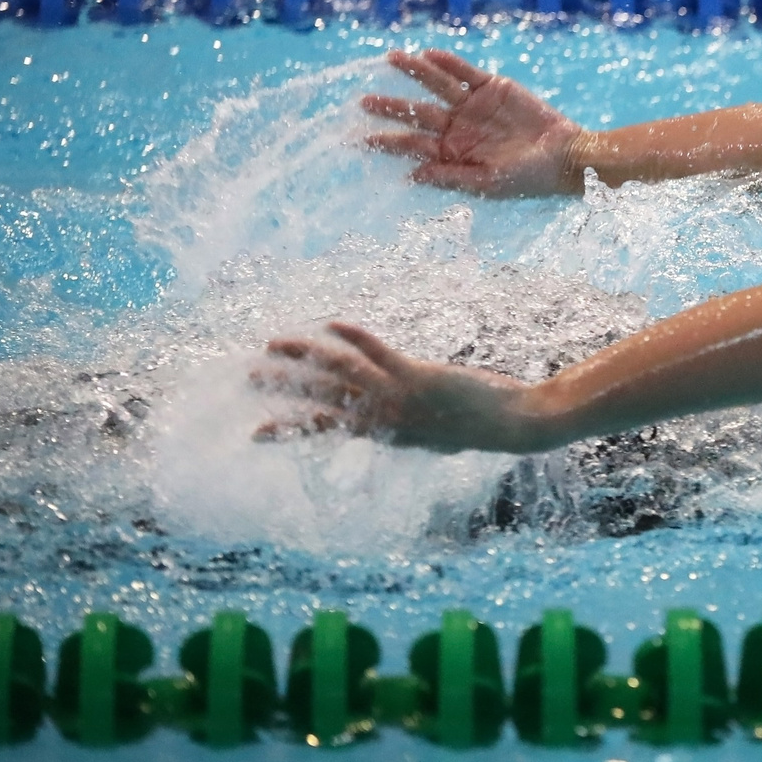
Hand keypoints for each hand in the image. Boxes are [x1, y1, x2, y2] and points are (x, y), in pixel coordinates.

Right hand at [255, 323, 556, 452]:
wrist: (513, 426)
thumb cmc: (483, 430)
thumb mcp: (442, 439)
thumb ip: (422, 434)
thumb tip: (420, 437)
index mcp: (385, 435)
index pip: (326, 430)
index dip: (289, 430)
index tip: (256, 432)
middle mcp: (383, 420)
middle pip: (320, 401)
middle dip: (283, 387)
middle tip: (247, 376)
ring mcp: (397, 398)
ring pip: (338, 374)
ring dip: (304, 356)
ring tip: (274, 343)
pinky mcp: (416, 376)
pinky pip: (377, 353)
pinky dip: (353, 336)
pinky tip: (332, 321)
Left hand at [361, 49, 581, 196]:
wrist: (568, 156)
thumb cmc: (530, 179)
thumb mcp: (489, 183)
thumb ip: (450, 176)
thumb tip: (411, 176)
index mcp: (452, 153)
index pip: (412, 145)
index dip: (386, 141)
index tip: (359, 138)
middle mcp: (457, 128)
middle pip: (417, 113)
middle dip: (391, 107)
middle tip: (364, 102)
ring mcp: (474, 106)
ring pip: (436, 86)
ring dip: (415, 72)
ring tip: (393, 57)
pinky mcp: (493, 88)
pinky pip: (465, 72)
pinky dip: (448, 63)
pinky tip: (428, 53)